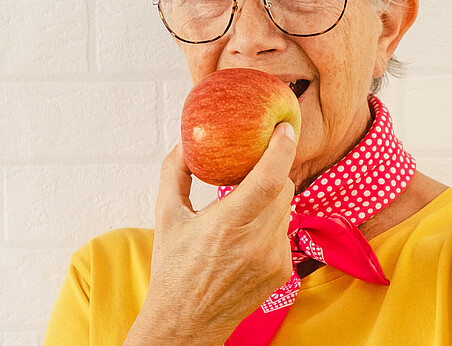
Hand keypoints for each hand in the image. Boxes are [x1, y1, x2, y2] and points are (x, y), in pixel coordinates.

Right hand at [126, 123, 298, 344]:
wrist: (186, 323)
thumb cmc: (173, 269)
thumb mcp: (165, 217)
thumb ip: (174, 173)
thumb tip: (185, 141)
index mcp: (227, 225)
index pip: (269, 177)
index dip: (281, 148)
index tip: (283, 128)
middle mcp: (256, 242)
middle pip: (284, 188)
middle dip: (272, 171)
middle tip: (254, 166)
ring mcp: (274, 259)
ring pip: (286, 209)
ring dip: (270, 199)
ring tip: (244, 206)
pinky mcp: (283, 271)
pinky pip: (284, 233)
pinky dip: (270, 225)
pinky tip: (246, 237)